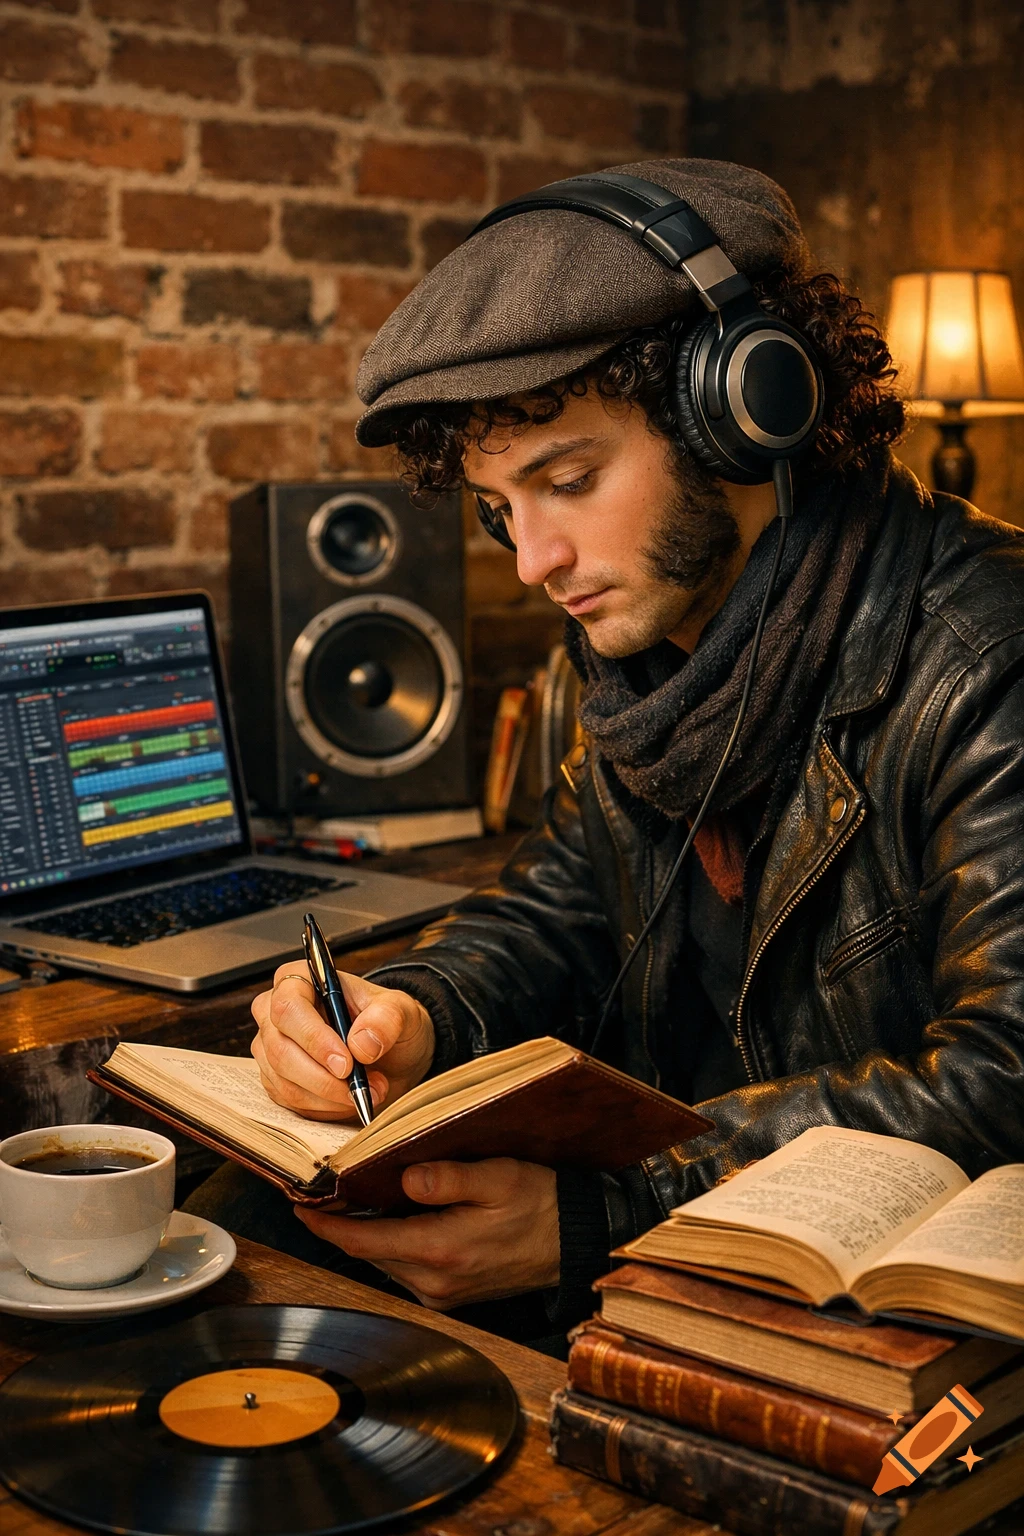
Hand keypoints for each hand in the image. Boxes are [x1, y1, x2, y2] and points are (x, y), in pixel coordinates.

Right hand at [250, 963, 434, 1120]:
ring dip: (330, 1096)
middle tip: (361, 1085)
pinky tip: (350, 1098)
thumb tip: (361, 1044)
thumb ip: (387, 1018)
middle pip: (281, 1050)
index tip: (346, 1063)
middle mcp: (274, 1012)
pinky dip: (324, 1107)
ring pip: (285, 1082)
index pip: (289, 1008)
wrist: (389, 1053)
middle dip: (324, 1077)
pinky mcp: (275, 1079)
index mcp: (297, 980)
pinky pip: (290, 1101)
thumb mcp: (400, 1010)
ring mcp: (270, 1048)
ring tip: (367, 1090)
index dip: (314, 1039)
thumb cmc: (386, 1022)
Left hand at [296, 1158, 559, 1308]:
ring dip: (367, 1235)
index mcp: (440, 1251)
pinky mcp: (451, 1294)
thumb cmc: (540, 1204)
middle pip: (368, 1253)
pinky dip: (392, 1244)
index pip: (362, 1242)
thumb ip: (448, 1178)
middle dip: (342, 1225)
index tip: (300, 1206)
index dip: (325, 1225)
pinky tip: (394, 1218)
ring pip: (385, 1261)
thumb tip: (404, 1179)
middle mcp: (434, 1282)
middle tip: (323, 1192)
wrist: (575, 1243)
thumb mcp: (498, 1177)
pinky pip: (406, 1267)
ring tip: (353, 1199)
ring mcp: (442, 1293)